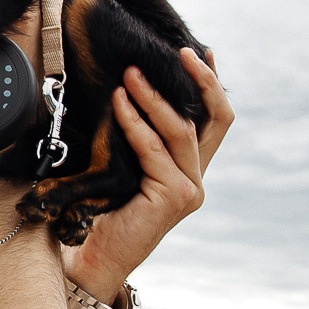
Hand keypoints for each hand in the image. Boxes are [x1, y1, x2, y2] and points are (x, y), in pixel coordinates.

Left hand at [62, 48, 233, 304]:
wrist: (92, 255)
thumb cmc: (101, 209)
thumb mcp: (125, 164)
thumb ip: (138, 137)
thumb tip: (128, 87)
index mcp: (190, 168)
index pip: (214, 120)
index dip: (212, 86)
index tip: (201, 53)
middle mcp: (197, 178)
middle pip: (215, 119)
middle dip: (200, 81)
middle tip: (177, 52)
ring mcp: (190, 189)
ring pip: (182, 130)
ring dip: (155, 98)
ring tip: (131, 74)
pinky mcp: (174, 197)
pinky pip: (153, 150)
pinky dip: (135, 123)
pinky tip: (119, 103)